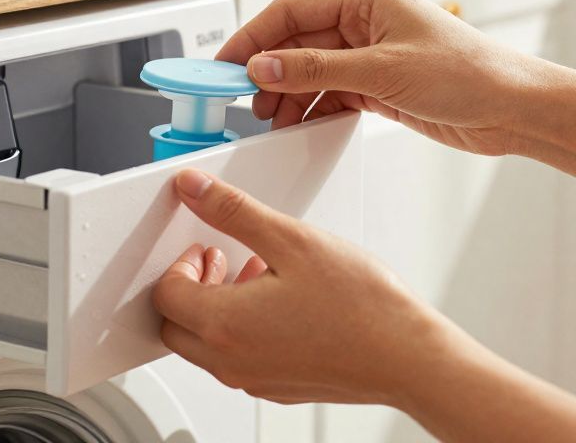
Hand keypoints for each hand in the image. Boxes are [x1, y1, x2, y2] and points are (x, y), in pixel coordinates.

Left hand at [153, 169, 575, 442]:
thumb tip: (193, 189)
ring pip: (205, 344)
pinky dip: (242, 328)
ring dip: (217, 305)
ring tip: (257, 272)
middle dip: (191, 286)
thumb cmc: (362, 305)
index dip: (180, 261)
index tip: (206, 241)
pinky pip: (237, 358)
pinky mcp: (277, 386)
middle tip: (222, 255)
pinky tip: (281, 299)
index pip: (166, 294)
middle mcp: (231, 361)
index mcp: (225, 325)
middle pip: (176, 324)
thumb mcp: (292, 239)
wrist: (409, 356)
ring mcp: (254, 379)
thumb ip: (234, 212)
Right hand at [217, 0, 546, 155]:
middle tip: (239, 100)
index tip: (223, 65)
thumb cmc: (468, 74)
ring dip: (286, 94)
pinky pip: (329, 91)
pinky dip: (310, 108)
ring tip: (269, 119)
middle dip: (267, 71)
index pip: (290, 11)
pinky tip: (297, 123)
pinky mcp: (378, 83)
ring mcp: (370, 53)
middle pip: (295, 41)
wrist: (513, 109)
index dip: (252, 38)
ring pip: (309, 70)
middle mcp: (364, 21)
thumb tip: (263, 68)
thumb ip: (316, 70)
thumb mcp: (382, 71)